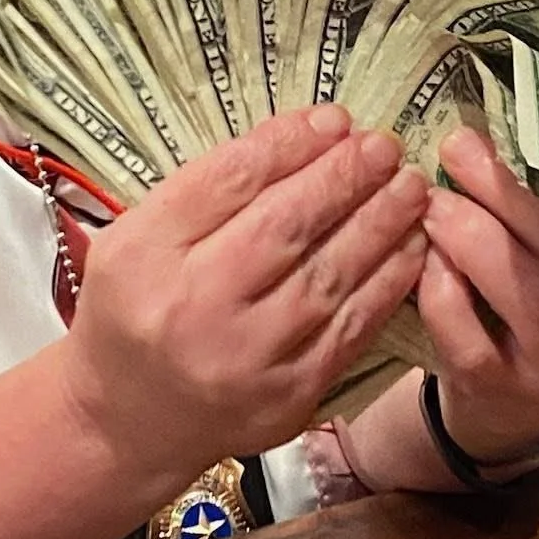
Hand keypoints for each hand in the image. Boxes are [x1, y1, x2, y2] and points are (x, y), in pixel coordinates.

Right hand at [60, 106, 428, 479]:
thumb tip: (305, 136)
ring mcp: (244, 358)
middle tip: (384, 145)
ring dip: (380, 223)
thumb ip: (203, 191)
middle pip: (283, 225)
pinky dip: (388, 282)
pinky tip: (411, 246)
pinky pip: (350, 328)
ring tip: (410, 185)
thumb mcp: (136, 238)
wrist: (128, 420)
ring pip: (327, 275)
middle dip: (344, 177)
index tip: (333, 118)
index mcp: (144, 254)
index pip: (228, 181)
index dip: (290, 144)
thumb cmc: (133, 311)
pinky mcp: (287, 396)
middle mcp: (192, 306)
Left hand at [417, 127, 538, 463]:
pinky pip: (470, 338)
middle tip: (463, 144)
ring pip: (530, 297)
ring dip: (476, 237)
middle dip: (517, 193)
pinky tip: (424, 255)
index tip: (532, 118)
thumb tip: (530, 112)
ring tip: (434, 197)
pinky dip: (442, 290)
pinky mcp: (501, 391)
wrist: (513, 408)